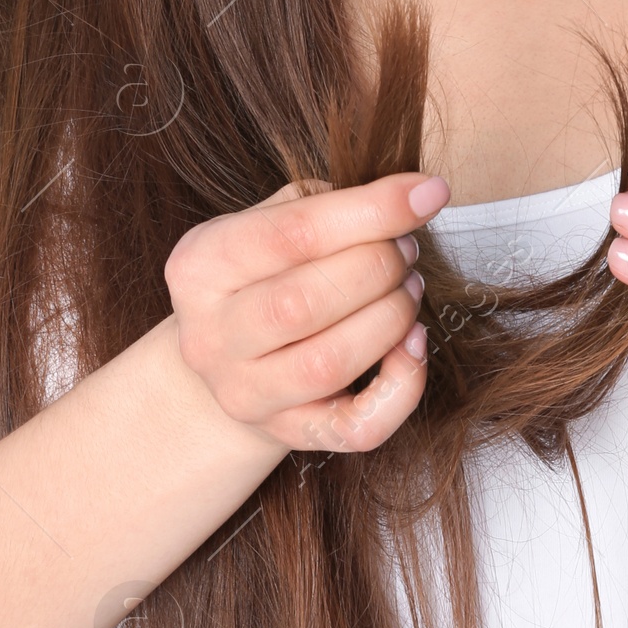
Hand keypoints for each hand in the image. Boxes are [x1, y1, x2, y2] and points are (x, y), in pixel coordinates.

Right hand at [164, 173, 446, 455]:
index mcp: (200, 266)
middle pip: (304, 302)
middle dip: (378, 266)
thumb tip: (401, 198)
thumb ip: (320, 204)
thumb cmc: (264, 274)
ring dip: (391, 316)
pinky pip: (358, 425)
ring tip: (409, 287)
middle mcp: (210, 337)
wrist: (231, 356)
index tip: (427, 193)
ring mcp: (245, 394)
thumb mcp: (267, 223)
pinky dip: (403, 384)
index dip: (371, 210)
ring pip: (330, 363)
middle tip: (406, 249)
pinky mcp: (289, 434)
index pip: (292, 233)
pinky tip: (413, 343)